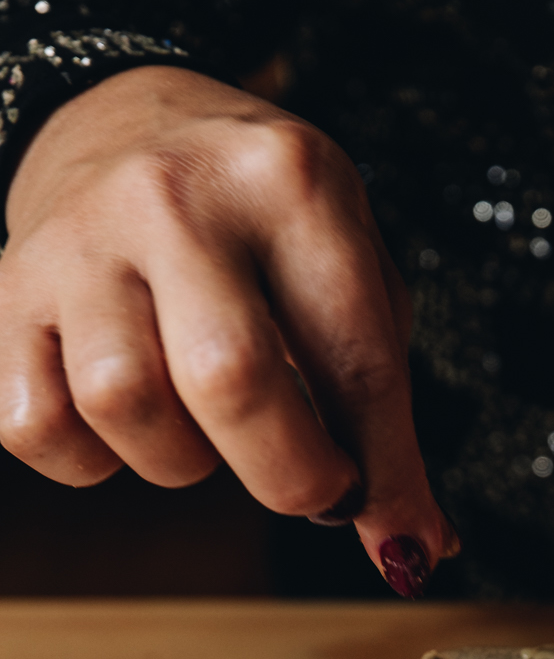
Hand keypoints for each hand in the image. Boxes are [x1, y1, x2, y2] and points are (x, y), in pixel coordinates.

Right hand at [0, 66, 455, 595]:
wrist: (122, 115)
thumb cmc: (254, 216)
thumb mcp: (345, 260)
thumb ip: (378, 395)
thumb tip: (409, 543)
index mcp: (289, 181)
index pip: (355, 357)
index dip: (387, 474)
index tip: (402, 539)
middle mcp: (175, 198)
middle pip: (229, 380)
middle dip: (290, 475)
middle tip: (312, 488)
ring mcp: (80, 241)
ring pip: (124, 405)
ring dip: (182, 459)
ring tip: (207, 427)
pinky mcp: (9, 289)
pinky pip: (36, 425)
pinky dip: (90, 459)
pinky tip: (129, 424)